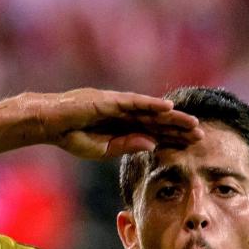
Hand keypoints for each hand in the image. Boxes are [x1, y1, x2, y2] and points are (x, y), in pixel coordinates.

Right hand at [21, 89, 203, 159]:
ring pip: (151, 111)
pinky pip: (135, 102)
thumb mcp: (102, 149)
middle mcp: (124, 113)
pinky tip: (168, 107)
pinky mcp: (110, 99)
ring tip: (192, 123)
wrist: (48, 123)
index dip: (172, 138)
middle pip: (157, 121)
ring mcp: (118, 104)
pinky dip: (152, 104)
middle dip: (178, 128)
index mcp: (122, 127)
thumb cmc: (70, 136)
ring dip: (172, 116)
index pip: (152, 133)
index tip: (190, 145)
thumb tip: (152, 145)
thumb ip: (126, 146)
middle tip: (201, 135)